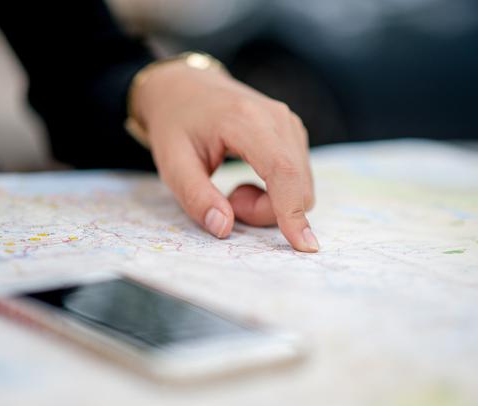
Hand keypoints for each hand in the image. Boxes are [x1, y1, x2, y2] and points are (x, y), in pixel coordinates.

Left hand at [133, 60, 318, 251]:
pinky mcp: (293, 133)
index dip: (292, 211)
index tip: (304, 246)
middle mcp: (278, 118)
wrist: (185, 87)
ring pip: (300, 187)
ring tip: (233, 190)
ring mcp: (290, 124)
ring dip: (269, 203)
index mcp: (246, 120)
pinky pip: (298, 179)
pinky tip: (249, 179)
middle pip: (296, 186)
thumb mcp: (173, 164)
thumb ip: (196, 198)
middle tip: (227, 202)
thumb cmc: (176, 124)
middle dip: (265, 211)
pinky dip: (276, 192)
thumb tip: (224, 228)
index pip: (282, 171)